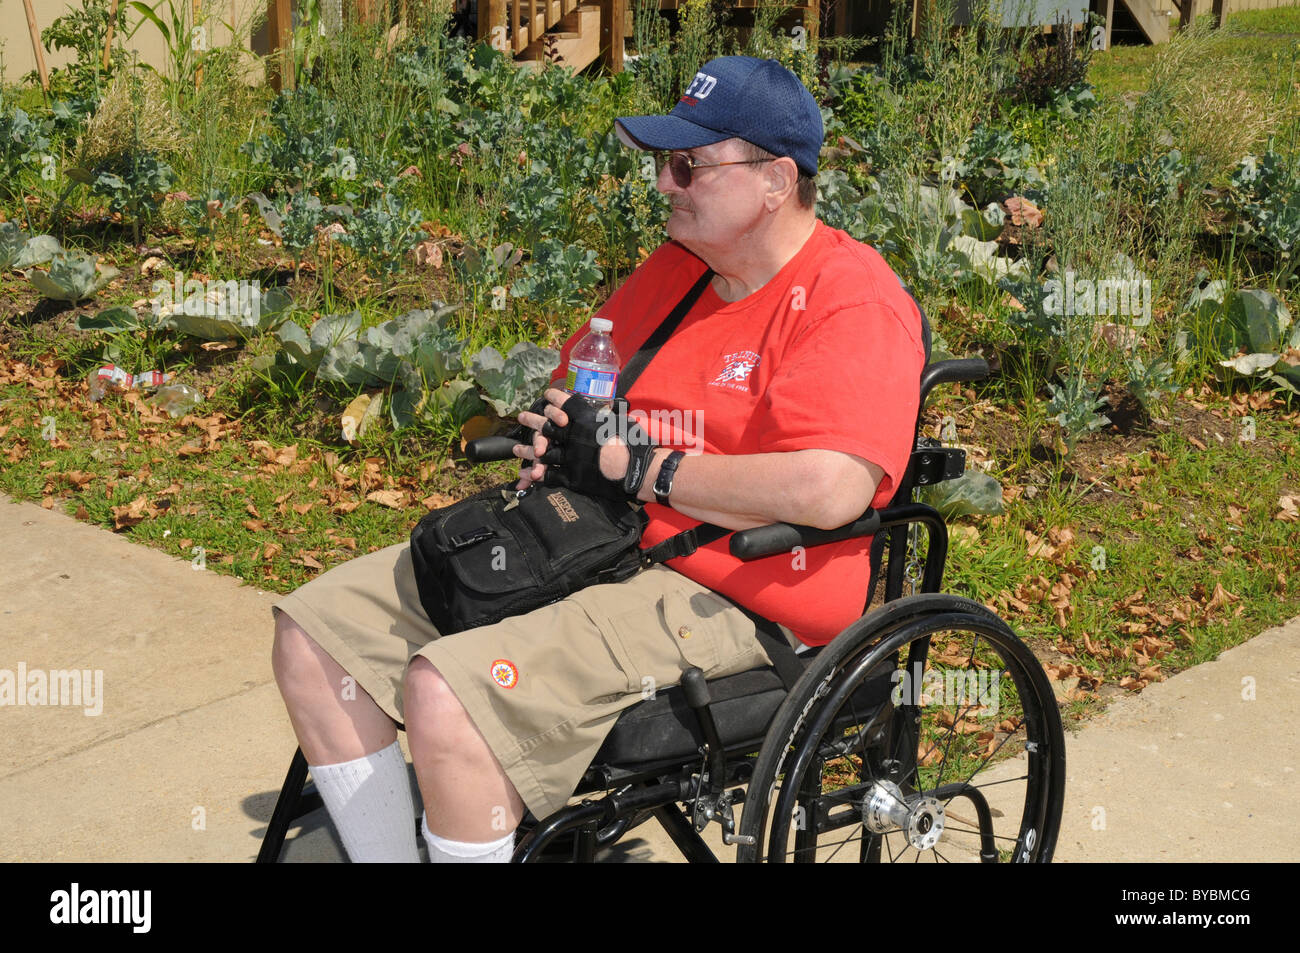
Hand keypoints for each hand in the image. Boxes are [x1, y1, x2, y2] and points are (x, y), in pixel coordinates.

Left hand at [516, 392, 654, 500]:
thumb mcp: (621, 421)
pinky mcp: (571, 476)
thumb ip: (608, 416)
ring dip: (528, 450)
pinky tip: (528, 476)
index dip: (553, 397)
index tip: (546, 395)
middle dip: (532, 421)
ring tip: (516, 449)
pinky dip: (537, 475)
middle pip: (546, 425)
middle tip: (522, 417)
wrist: (636, 469)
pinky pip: (549, 474)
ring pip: (542, 451)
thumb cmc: (634, 444)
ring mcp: (570, 455)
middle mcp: (573, 434)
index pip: (564, 402)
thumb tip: (608, 408)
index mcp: (585, 418)